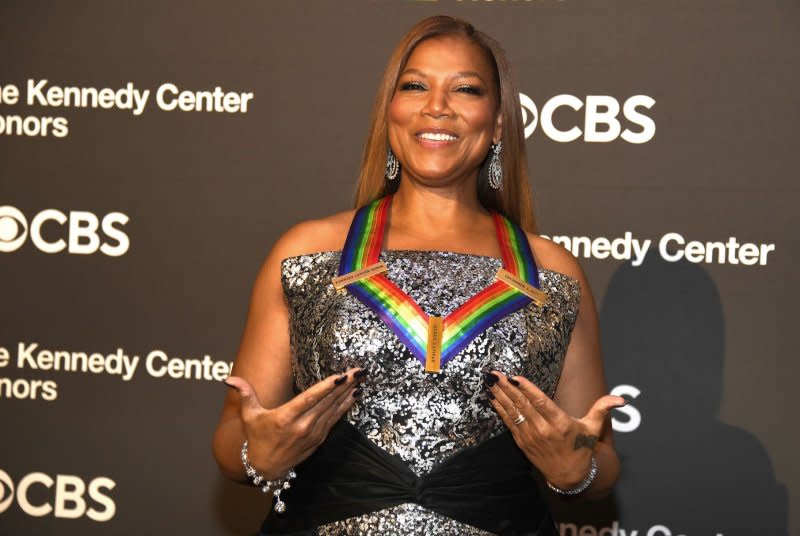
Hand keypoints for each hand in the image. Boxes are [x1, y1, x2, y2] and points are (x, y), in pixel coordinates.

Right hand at [224, 368, 363, 479]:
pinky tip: (354, 395)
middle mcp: (302, 426)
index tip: (340, 376)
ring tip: (361, 379)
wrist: (265, 469)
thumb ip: (244, 394)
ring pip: (334, 410)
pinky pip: (335, 420)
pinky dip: (345, 407)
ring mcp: (313, 434)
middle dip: (345, 385)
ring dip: (348, 394)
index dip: (326, 388)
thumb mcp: (249, 416)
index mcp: (285, 418)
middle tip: (359, 370)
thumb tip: (228, 379)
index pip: (309, 399)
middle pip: (327, 402)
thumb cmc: (256, 438)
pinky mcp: (319, 439)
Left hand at [485, 371, 623, 488]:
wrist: (570, 478)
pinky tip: (493, 399)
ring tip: (490, 382)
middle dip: (507, 388)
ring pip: (513, 413)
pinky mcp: (523, 443)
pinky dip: (500, 410)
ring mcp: (531, 437)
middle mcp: (543, 430)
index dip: (527, 390)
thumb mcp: (593, 428)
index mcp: (560, 423)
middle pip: (522, 405)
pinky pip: (509, 424)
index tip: (515, 377)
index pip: (541, 403)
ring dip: (500, 396)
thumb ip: (603, 408)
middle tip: (495, 374)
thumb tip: (621, 399)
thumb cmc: (581, 449)